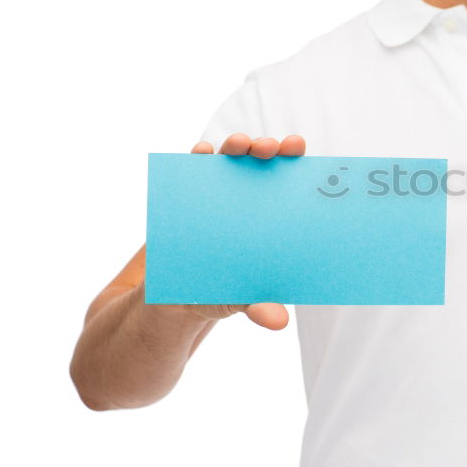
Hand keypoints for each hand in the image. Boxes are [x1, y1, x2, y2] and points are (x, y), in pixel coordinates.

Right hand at [183, 133, 306, 329]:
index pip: (286, 183)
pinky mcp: (186, 200)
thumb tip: (279, 321)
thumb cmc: (216, 294)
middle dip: (266, 149)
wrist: (167, 300)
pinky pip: (193, 173)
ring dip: (234, 147)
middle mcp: (246, 200)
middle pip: (260, 164)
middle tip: (270, 148)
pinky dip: (198, 159)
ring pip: (229, 162)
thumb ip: (256, 306)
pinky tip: (202, 152)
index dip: (294, 163)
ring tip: (239, 145)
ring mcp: (216, 196)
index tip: (299, 150)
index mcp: (269, 218)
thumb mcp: (237, 301)